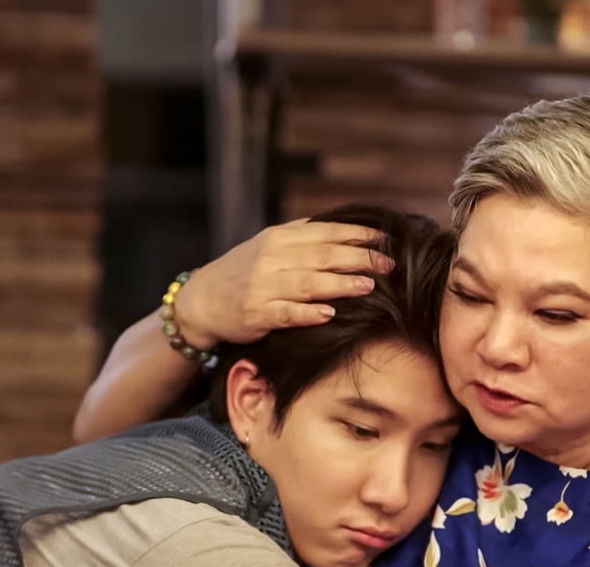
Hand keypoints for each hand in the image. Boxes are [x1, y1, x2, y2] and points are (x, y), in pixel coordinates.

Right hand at [175, 218, 393, 346]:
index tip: (384, 239)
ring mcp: (263, 287)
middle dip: (359, 259)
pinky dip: (308, 313)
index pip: (324, 232)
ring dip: (340, 284)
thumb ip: (300, 235)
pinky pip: (287, 313)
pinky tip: (329, 313)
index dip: (357, 234)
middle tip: (388, 265)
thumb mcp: (267, 245)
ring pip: (308, 283)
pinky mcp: (257, 314)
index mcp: (278, 239)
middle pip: (322, 256)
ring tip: (368, 286)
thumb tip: (342, 227)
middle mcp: (271, 259)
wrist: (201, 299)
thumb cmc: (242, 271)